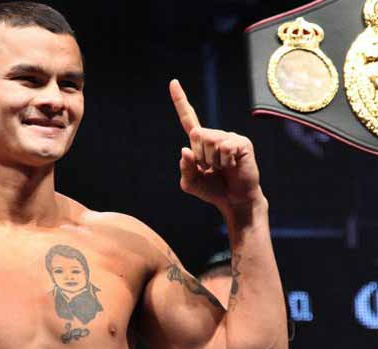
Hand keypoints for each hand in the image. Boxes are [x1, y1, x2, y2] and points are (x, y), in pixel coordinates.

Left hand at [169, 79, 262, 212]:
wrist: (234, 201)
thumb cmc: (213, 190)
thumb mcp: (190, 183)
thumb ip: (185, 168)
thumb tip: (186, 149)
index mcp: (200, 142)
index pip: (188, 118)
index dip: (180, 101)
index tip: (173, 82)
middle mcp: (215, 135)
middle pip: (196, 135)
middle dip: (200, 156)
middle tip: (212, 168)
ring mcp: (229, 137)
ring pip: (210, 142)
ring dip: (213, 161)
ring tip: (223, 168)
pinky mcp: (241, 143)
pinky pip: (225, 148)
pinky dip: (225, 162)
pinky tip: (232, 166)